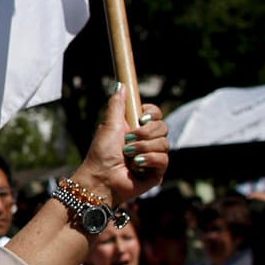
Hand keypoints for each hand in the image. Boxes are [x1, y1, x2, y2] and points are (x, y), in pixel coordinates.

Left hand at [70, 92, 170, 206]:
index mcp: (137, 128)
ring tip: (129, 156)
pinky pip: (164, 159)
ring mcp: (153, 157)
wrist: (100, 178)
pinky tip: (136, 165)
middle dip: (145, 133)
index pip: (156, 114)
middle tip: (128, 141)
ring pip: (164, 143)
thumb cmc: (101, 154)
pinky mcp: (157, 172)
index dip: (152, 113)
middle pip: (163, 127)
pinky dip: (149, 160)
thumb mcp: (109, 125)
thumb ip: (116, 105)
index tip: (141, 117)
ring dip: (143, 148)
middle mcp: (147, 141)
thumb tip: (121, 85)